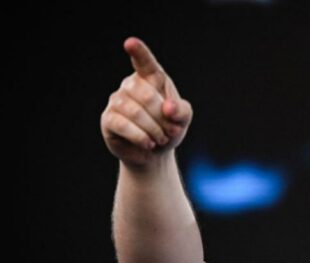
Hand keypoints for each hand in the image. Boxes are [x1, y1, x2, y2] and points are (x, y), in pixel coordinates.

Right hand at [100, 37, 192, 167]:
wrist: (155, 153)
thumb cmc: (169, 129)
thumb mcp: (183, 119)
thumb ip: (182, 110)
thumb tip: (168, 107)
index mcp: (151, 78)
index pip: (144, 62)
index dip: (138, 52)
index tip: (130, 43)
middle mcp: (131, 85)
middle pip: (145, 95)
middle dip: (162, 117)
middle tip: (170, 132)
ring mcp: (117, 101)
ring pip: (134, 111)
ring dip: (153, 129)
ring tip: (160, 139)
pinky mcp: (108, 119)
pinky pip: (122, 124)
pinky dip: (140, 136)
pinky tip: (148, 143)